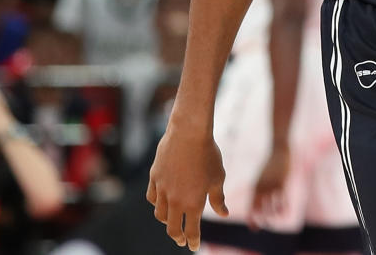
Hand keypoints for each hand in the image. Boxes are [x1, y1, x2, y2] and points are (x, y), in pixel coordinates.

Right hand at [146, 122, 228, 249]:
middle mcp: (175, 200)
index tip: (193, 247)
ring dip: (166, 221)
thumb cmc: (208, 155)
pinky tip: (160, 203)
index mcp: (193, 203)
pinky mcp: (154, 177)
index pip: (191, 231)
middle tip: (181, 240)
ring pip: (159, 214)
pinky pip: (152, 197)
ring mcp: (162, 189)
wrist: (189, 133)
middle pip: (172, 227)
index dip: (192, 241)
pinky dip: (156, 204)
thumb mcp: (218, 178)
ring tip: (171, 220)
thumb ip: (218, 199)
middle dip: (177, 237)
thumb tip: (223, 214)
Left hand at [249, 145, 289, 223]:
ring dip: (273, 214)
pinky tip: (285, 212)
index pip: (251, 207)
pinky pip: (282, 199)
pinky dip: (283, 207)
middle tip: (262, 227)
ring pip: (272, 206)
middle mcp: (262, 188)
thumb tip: (258, 202)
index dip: (251, 218)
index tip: (253, 228)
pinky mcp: (282, 183)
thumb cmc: (271, 165)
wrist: (279, 150)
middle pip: (259, 209)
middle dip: (260, 219)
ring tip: (276, 217)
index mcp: (255, 187)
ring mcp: (272, 186)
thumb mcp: (262, 177)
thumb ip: (260, 189)